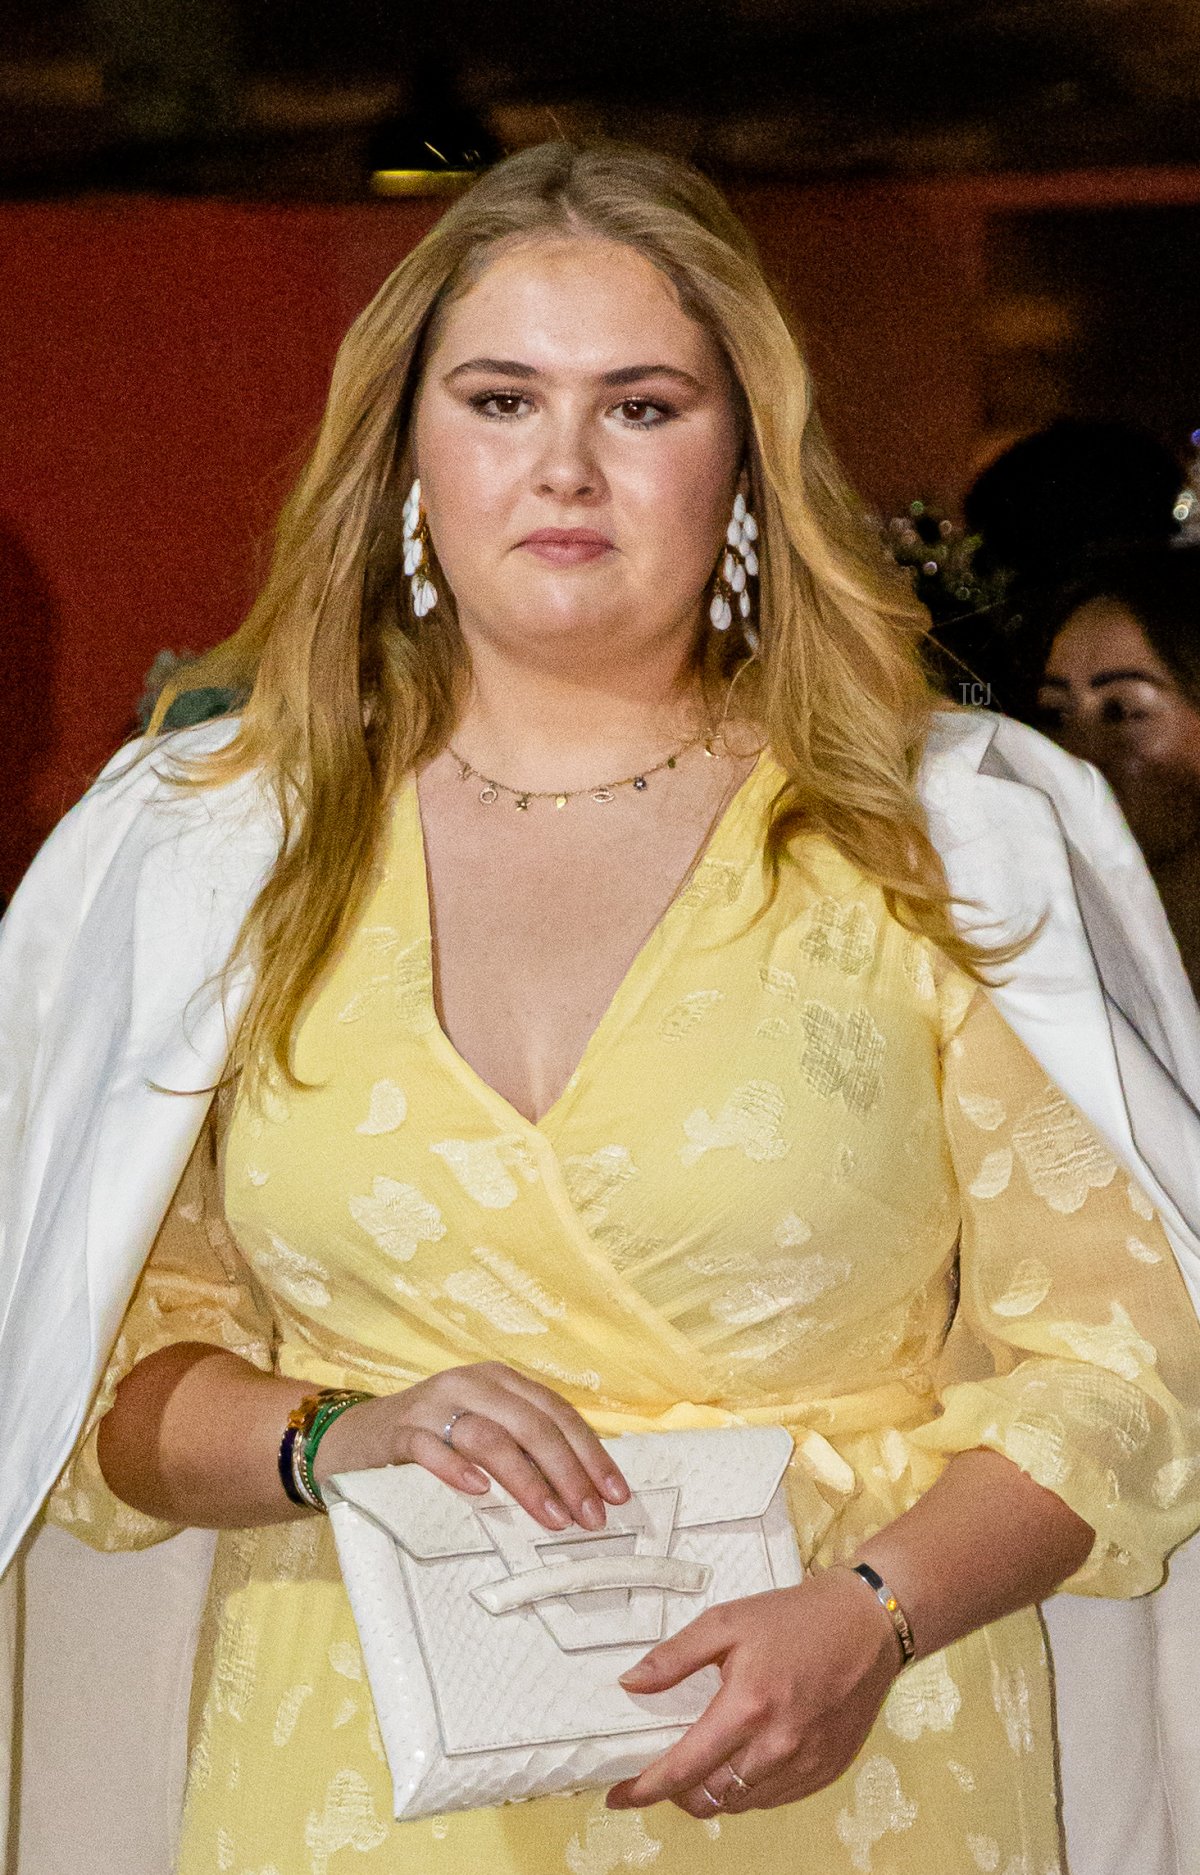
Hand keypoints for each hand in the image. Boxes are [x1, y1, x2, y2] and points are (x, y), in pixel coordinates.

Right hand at [310, 1361, 628, 1530]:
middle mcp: (470, 1383)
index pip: (557, 1413)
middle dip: (568, 1472)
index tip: (616, 1494)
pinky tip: (479, 1493)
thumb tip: (585, 1488)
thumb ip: (524, 1446)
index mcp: (500, 1381)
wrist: (351, 1438)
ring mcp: (432, 1404)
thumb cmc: (432, 1440)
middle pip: (531, 1424)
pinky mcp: (398, 1431)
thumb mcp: (483, 1430)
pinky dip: (457, 1468)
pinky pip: (430, 1447)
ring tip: (553, 1519)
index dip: (590, 1453)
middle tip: (590, 1517)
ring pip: (490, 1437)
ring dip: (526, 1480)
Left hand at [606, 1569, 901, 1817]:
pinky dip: (750, 1789)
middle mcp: (777, 1747)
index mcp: (746, 1707)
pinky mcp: (827, 1771)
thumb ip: (674, 1657)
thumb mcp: (726, 1622)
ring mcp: (806, 1764)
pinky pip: (774, 1798)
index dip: (645, 1789)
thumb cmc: (794, 1618)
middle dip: (677, 1794)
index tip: (618, 1797)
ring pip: (741, 1804)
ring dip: (714, 1792)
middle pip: (710, 1798)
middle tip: (663, 1773)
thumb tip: (629, 1683)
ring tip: (704, 1763)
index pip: (684, 1769)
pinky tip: (744, 1760)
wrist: (868, 1624)